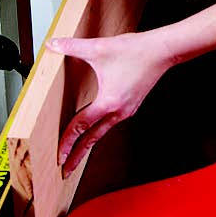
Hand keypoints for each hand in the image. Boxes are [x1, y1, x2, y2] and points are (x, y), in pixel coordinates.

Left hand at [45, 32, 172, 176]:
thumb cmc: (136, 51)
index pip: (81, 126)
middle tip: (66, 171)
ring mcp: (126, 110)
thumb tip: (53, 45)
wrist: (162, 51)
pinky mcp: (131, 105)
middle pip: (92, 139)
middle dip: (77, 156)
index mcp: (108, 102)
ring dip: (88, 144)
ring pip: (102, 132)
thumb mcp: (99, 48)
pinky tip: (95, 128)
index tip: (59, 155)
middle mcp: (118, 111)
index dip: (67, 141)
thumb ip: (72, 47)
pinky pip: (111, 123)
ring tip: (77, 152)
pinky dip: (99, 130)